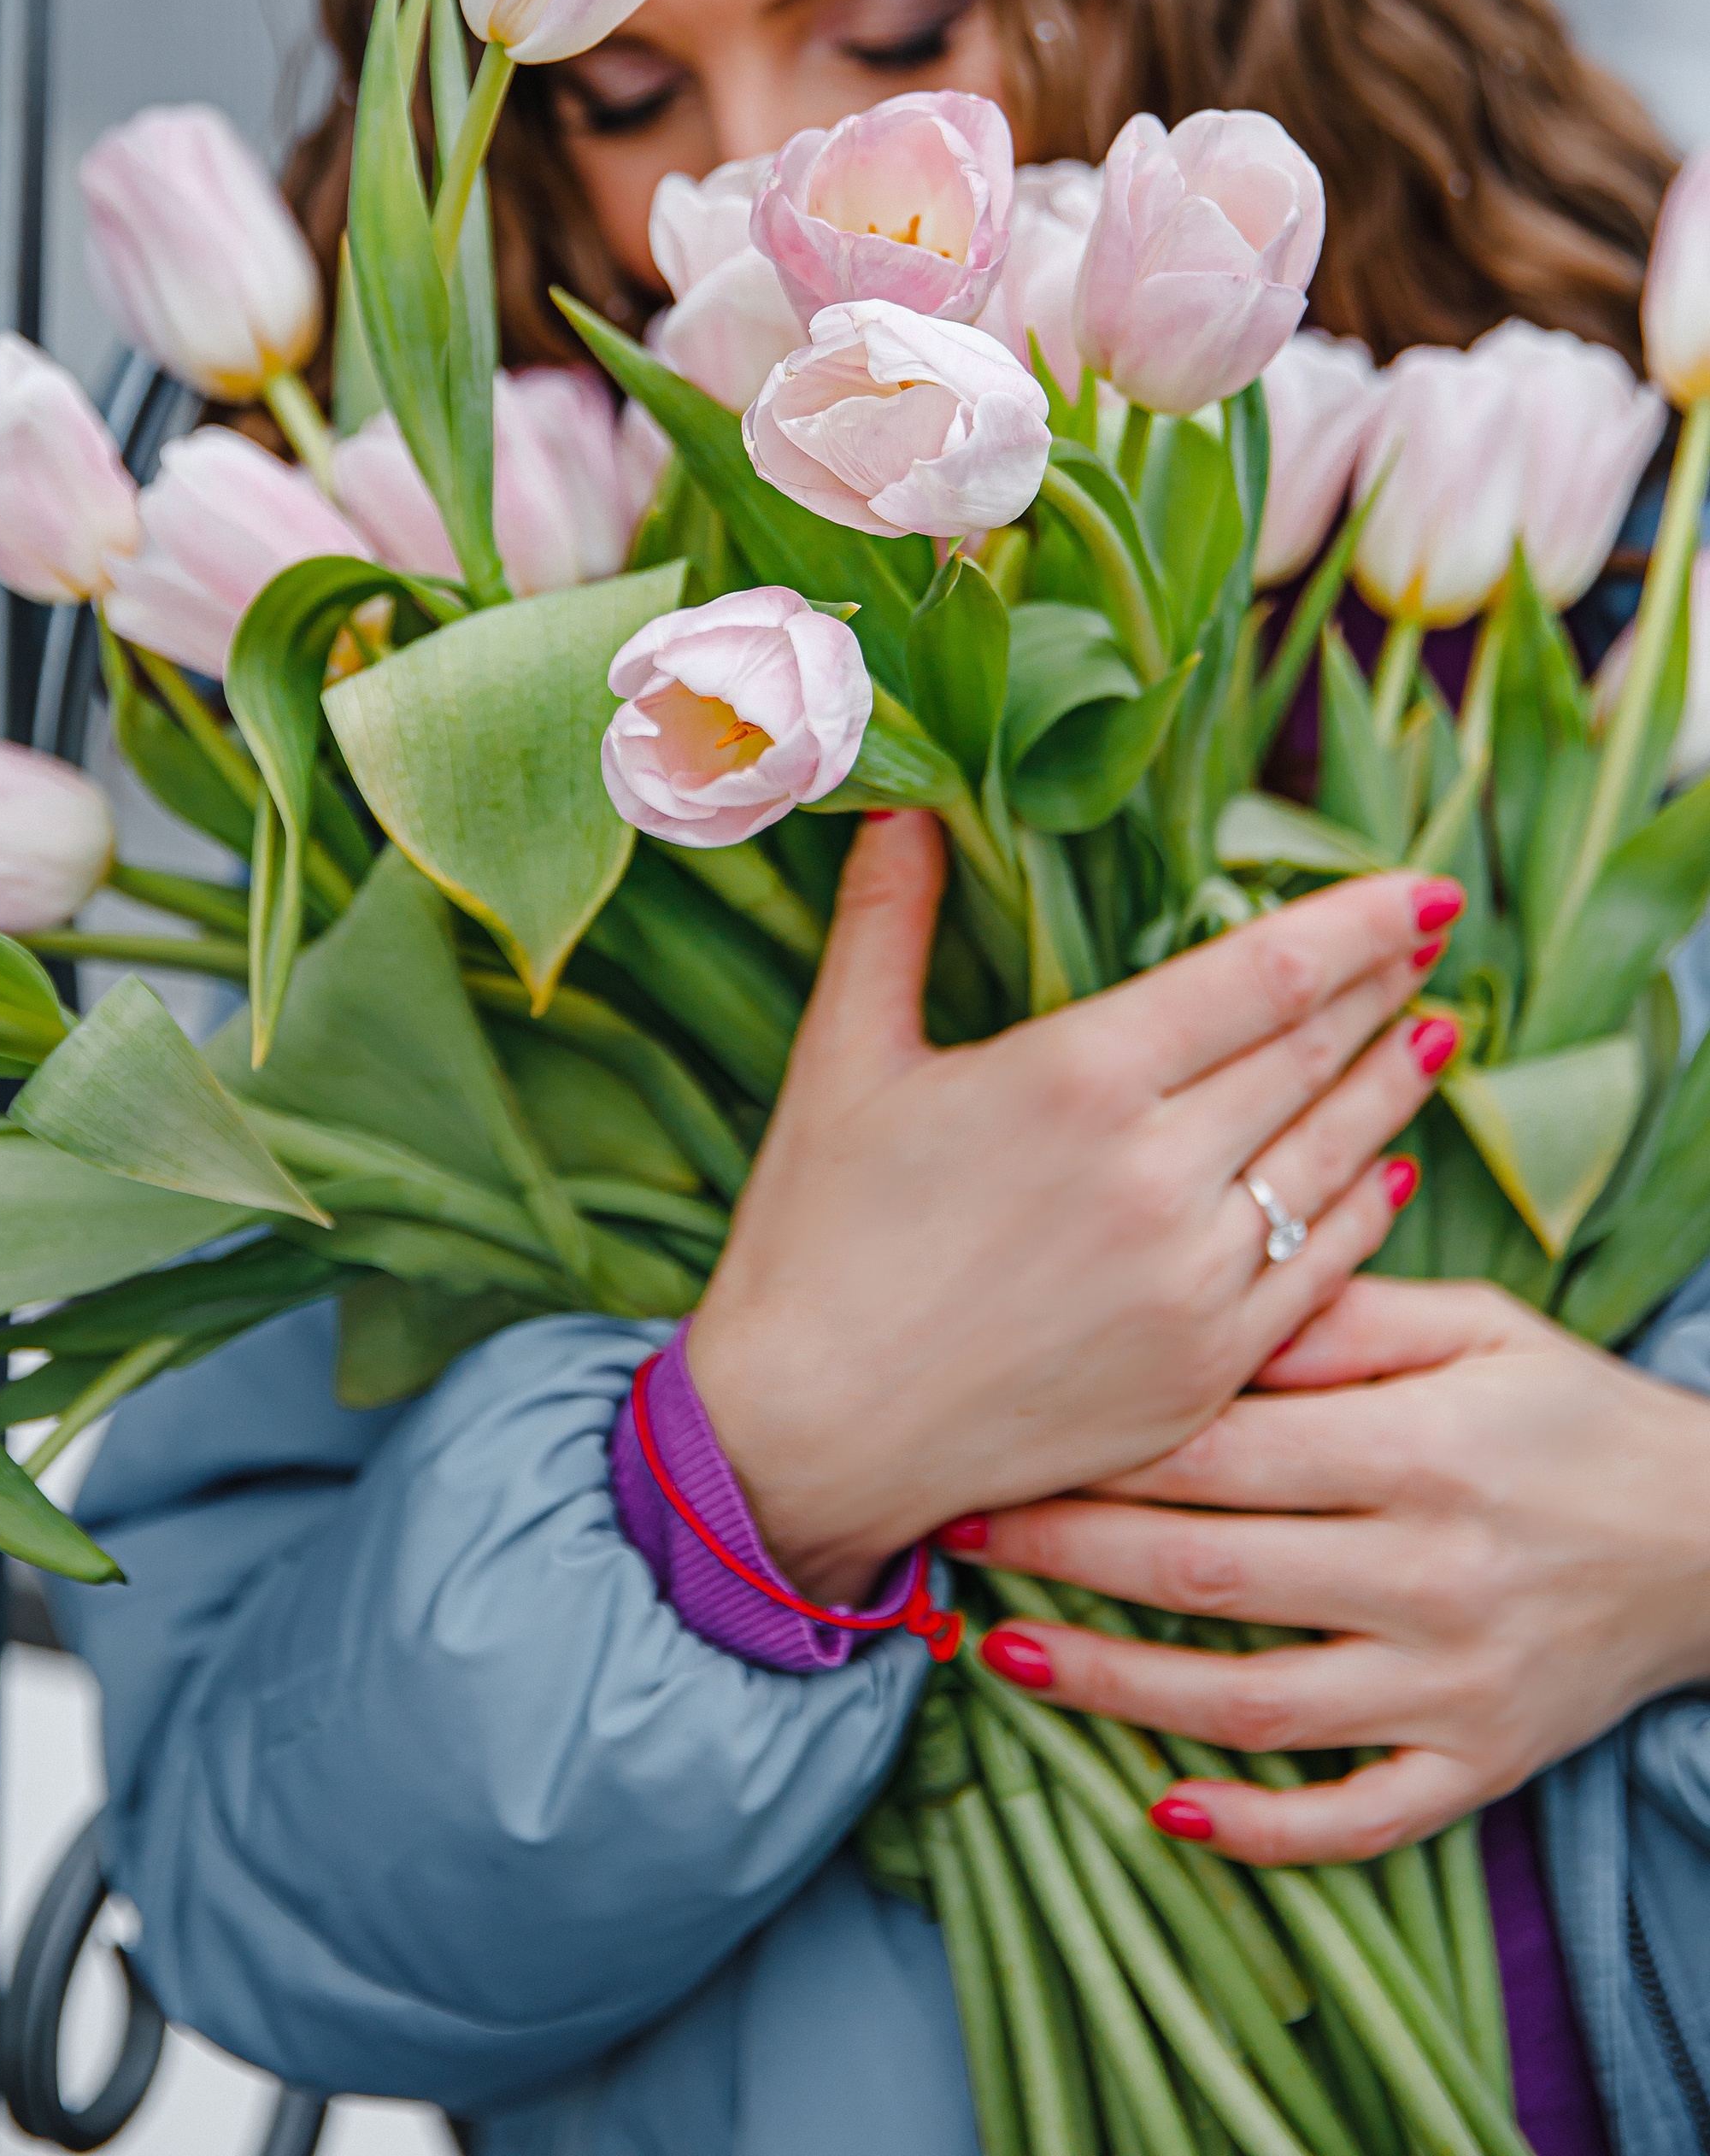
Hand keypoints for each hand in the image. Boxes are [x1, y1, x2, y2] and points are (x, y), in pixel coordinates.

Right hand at [686, 813, 1454, 1602]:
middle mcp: (1157, 1174)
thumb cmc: (814, 1238)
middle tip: (1430, 942)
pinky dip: (1366, 1208)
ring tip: (1430, 1035)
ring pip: (1336, 1159)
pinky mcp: (1207, 1368)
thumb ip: (885, 918)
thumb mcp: (839, 1058)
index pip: (1263, 975)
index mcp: (1076, 1077)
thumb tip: (903, 801)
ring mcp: (1194, 1281)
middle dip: (1383, 988)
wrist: (810, 1438)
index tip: (1422, 890)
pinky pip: (1321, 1270)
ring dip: (1391, 1088)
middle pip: (1313, 1054)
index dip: (1357, 924)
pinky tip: (1387, 1171)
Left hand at [977, 1275, 1709, 1859]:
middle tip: (951, 1536)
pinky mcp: (1482, 1766)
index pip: (1219, 1453)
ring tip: (1004, 1656)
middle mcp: (1429, 1572)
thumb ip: (1342, 1317)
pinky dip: (1261, 1827)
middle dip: (1065, 1557)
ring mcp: (1454, 1684)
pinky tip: (1164, 1807)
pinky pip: (1358, 1814)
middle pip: (1208, 1575)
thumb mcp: (1477, 1324)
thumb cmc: (1568, 1410)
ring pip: (1255, 1705)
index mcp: (1419, 1448)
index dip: (1094, 1450)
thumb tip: (1214, 1297)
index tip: (994, 1439)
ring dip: (1116, 1688)